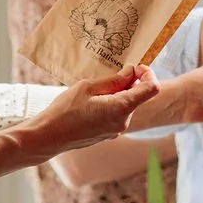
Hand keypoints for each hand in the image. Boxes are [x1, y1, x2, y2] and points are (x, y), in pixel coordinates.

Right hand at [31, 67, 160, 156]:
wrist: (49, 136)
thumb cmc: (66, 110)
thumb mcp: (88, 87)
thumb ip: (114, 80)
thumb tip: (131, 72)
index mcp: (122, 108)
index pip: (152, 88)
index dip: (148, 74)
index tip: (135, 67)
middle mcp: (123, 122)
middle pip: (138, 96)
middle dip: (130, 82)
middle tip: (110, 74)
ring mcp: (116, 130)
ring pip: (127, 105)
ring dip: (119, 93)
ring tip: (96, 89)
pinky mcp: (109, 134)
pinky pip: (117, 114)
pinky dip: (112, 103)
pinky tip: (93, 101)